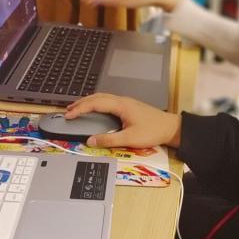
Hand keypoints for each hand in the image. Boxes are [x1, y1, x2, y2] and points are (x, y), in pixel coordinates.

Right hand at [65, 93, 181, 148]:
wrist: (170, 127)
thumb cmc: (153, 131)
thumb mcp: (130, 138)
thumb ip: (109, 140)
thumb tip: (91, 141)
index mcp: (121, 105)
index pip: (95, 103)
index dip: (80, 109)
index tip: (69, 115)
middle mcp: (122, 100)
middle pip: (97, 97)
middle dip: (81, 103)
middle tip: (68, 110)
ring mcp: (126, 102)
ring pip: (103, 97)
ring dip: (89, 102)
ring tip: (78, 108)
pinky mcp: (129, 106)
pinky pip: (108, 101)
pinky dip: (97, 103)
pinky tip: (95, 109)